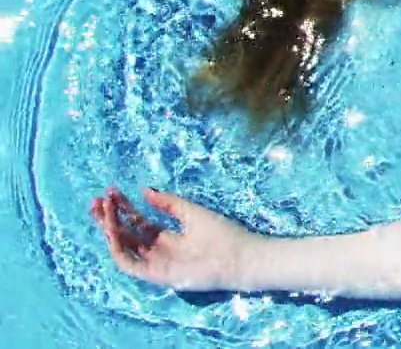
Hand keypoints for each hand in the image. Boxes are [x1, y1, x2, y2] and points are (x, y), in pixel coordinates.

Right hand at [89, 185, 256, 292]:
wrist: (238, 256)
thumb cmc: (221, 233)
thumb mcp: (192, 212)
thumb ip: (168, 203)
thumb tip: (144, 190)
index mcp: (168, 236)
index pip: (138, 222)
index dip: (124, 208)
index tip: (112, 191)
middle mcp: (159, 250)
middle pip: (127, 235)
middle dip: (110, 218)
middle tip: (97, 201)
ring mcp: (156, 263)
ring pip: (124, 248)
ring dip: (110, 231)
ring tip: (103, 211)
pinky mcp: (157, 275)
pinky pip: (130, 265)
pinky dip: (118, 250)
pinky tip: (112, 231)